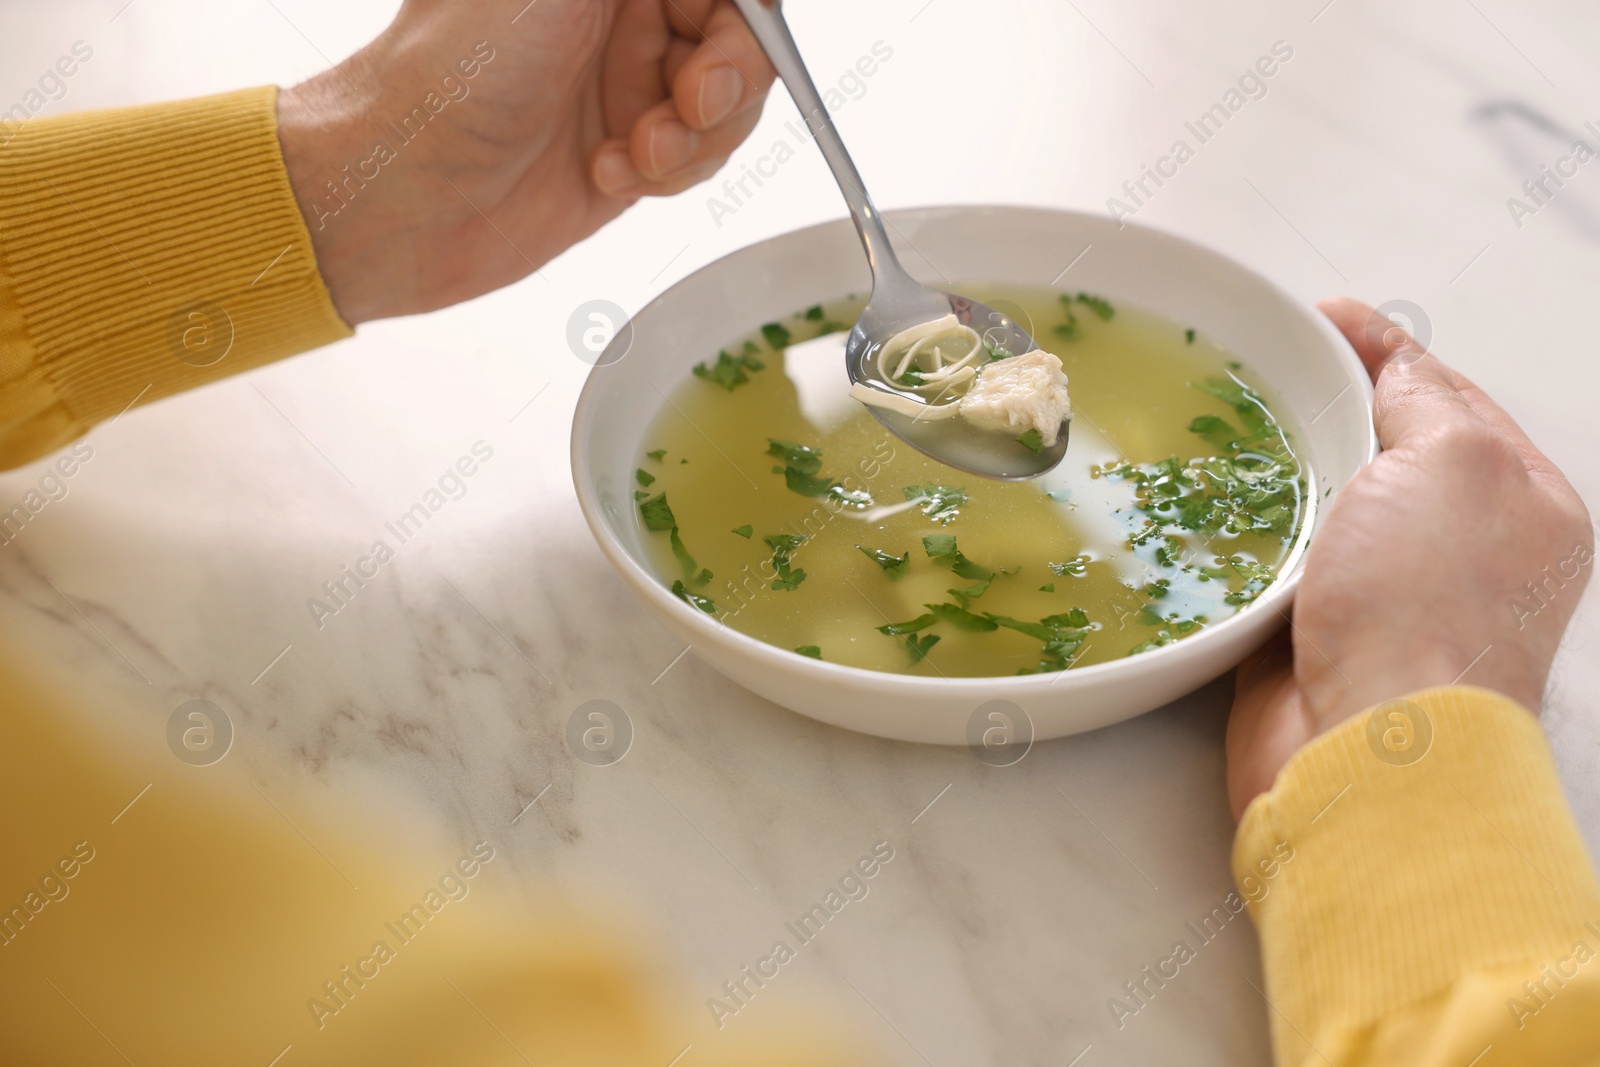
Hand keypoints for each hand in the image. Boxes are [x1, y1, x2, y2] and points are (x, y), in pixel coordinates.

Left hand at [275, 0, 775, 323]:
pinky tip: (606, 172)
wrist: (399, 195)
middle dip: (730, 76)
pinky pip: (696, 162)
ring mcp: (624, 86)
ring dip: (698, 136)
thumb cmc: (447, 76)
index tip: (734, 35)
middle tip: (692, 102)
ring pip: (727, 105)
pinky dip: (668, 174)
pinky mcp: (627, 157)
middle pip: (738, 36)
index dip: (741, 11)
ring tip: (639, 151)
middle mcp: (618, 16)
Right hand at [1225, 298, 1594, 817]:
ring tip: (1220, 429)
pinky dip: (1240, 537)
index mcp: (1520, 501)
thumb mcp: (1452, 460)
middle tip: (1260, 371)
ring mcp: (1381, 596)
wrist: (1371, 749)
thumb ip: (1422, 396)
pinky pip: (1267, 563)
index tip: (1319, 316)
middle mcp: (1457, 549)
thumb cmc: (1427, 605)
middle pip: (1379, 448)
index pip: (1448, 396)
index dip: (1384, 349)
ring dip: (1273, 474)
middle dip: (1322, 409)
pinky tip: (1206, 506)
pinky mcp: (1309, 635)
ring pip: (1317, 505)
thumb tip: (1382, 362)